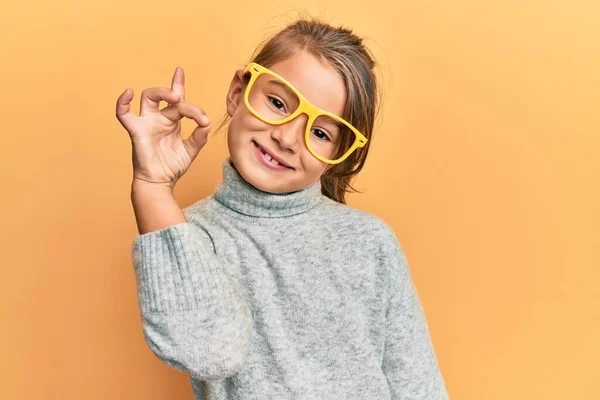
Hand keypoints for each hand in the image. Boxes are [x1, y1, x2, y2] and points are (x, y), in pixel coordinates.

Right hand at [116, 67, 210, 188]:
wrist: (160, 183)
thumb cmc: (171, 167)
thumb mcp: (191, 150)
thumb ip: (199, 137)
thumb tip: (206, 123)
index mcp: (171, 122)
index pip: (176, 100)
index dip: (178, 84)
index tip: (179, 71)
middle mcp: (159, 119)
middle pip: (164, 95)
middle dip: (175, 91)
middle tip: (183, 100)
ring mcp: (147, 123)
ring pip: (148, 97)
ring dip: (161, 92)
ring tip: (176, 98)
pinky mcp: (136, 131)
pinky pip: (123, 114)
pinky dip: (122, 103)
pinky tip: (127, 93)